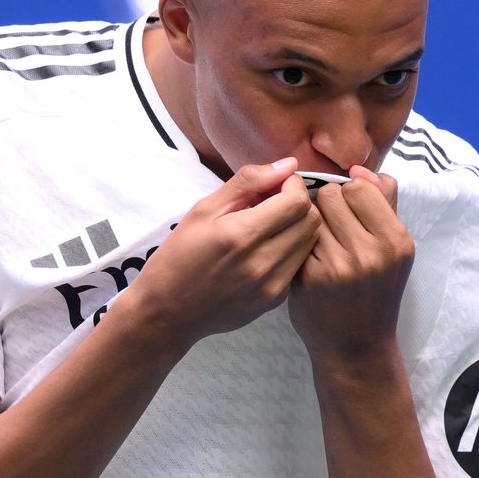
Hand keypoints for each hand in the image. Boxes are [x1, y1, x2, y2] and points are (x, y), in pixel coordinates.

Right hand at [120, 157, 323, 345]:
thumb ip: (248, 182)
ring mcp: (272, 286)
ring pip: (310, 243)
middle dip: (298, 203)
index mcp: (241, 235)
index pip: (296, 201)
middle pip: (310, 221)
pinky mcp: (275, 300)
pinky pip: (298, 264)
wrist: (168, 312)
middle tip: (274, 202)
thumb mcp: (203, 209)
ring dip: (297, 226)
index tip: (276, 184)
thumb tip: (288, 165)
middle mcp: (263, 263)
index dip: (292, 185)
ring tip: (270, 225)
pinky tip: (266, 248)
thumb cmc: (179, 256)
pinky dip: (291, 249)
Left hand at [289, 164, 413, 361]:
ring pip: (310, 214)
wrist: (356, 345)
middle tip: (335, 229)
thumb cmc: (376, 291)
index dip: (350, 194)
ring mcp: (337, 266)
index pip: (360, 186)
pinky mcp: (308, 277)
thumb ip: (384, 202)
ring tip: (323, 244)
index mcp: (396, 240)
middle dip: (329, 206)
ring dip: (312, 223)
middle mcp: (369, 253)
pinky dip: (300, 243)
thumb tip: (360, 169)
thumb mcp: (394, 248)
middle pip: (331, 195)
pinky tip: (311, 260)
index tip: (351, 212)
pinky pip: (297, 237)